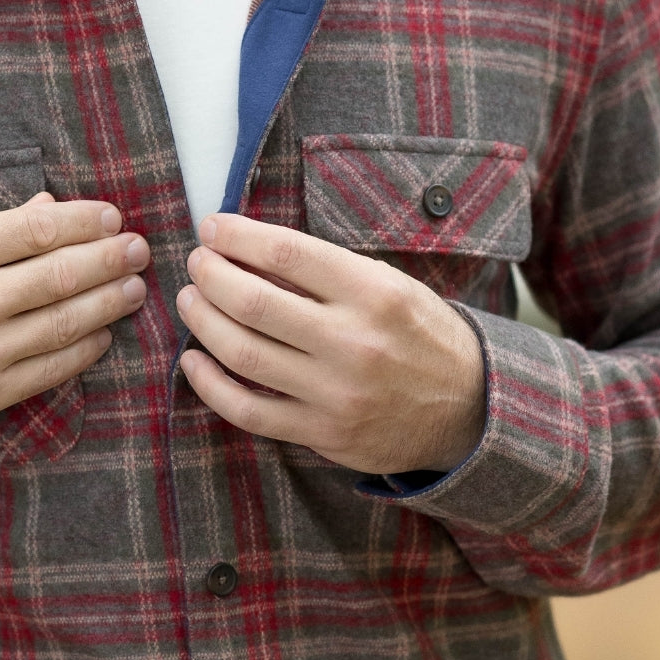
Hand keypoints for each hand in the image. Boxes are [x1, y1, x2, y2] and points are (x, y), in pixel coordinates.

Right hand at [0, 192, 149, 439]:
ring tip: (133, 289)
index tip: (114, 219)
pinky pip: (50, 371)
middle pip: (64, 275)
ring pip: (66, 324)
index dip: (89, 223)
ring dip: (109, 304)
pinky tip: (102, 335)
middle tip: (140, 251)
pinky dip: (84, 351)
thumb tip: (47, 209)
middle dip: (112, 260)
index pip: (42, 229)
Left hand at [175, 214, 484, 475]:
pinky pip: (248, 410)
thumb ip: (328, 272)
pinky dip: (210, 384)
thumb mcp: (391, 285)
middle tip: (196, 262)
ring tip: (189, 300)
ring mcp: (335, 393)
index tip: (212, 227)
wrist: (470, 409)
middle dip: (210, 275)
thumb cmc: (421, 334)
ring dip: (202, 321)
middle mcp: (353, 342)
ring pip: (243, 354)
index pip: (286, 254)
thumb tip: (251, 249)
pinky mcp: (322, 433)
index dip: (237, 236)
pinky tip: (193, 361)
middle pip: (252, 303)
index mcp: (374, 294)